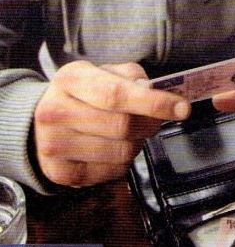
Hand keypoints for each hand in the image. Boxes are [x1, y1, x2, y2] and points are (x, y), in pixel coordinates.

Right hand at [34, 60, 190, 186]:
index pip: (115, 95)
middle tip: (155, 120)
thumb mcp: (102, 73)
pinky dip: (124, 162)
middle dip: (150, 124)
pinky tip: (113, 148)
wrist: (42, 123)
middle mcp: (56, 112)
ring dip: (138, 144)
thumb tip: (157, 92)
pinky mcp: (61, 173)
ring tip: (130, 134)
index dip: (153, 103)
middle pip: (122, 127)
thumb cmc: (82, 95)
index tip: (181, 108)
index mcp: (70, 80)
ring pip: (121, 152)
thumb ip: (132, 78)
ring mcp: (55, 145)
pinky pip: (112, 172)